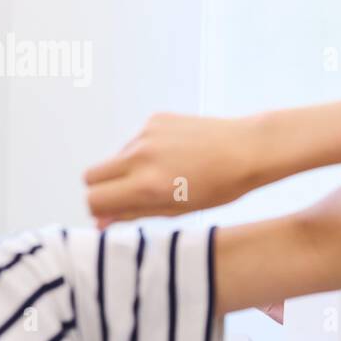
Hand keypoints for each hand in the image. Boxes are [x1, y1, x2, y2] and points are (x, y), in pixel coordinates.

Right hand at [84, 113, 267, 224]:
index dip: (101, 210)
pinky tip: (176, 155)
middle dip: (104, 188)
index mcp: (147, 185)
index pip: (94, 200)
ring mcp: (147, 134)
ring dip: (129, 169)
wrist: (249, 149)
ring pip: (115, 157)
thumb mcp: (178, 209)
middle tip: (130, 195)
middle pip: (91, 175)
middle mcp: (141, 156)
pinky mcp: (156, 119)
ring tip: (167, 174)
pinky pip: (136, 141)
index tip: (115, 212)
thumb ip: (134, 214)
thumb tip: (101, 221)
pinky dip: (147, 151)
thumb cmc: (221, 186)